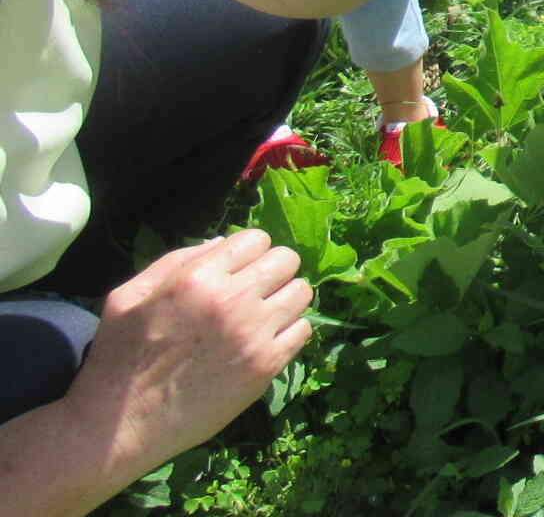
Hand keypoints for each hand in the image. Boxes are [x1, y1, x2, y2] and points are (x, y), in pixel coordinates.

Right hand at [71, 230, 311, 470]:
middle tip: (254, 290)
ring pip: (302, 292)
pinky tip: (264, 341)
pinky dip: (289, 332)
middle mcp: (232, 301)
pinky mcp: (265, 367)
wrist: (119, 427)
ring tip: (262, 315)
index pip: (257, 238)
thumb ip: (175, 261)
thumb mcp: (128, 297)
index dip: (248, 252)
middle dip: (273, 270)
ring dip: (285, 299)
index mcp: (197, 279)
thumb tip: (221, 243)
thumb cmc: (117, 359)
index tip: (238, 270)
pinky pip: (304, 330)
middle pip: (287, 260)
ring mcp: (253, 334)